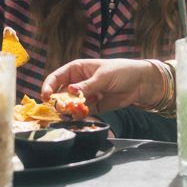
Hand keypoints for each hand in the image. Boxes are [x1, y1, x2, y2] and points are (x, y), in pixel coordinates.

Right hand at [41, 58, 162, 111]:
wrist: (140, 83)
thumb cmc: (121, 72)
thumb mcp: (103, 77)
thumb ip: (87, 86)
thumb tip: (71, 91)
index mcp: (77, 69)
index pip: (56, 78)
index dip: (48, 87)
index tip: (46, 97)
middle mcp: (78, 82)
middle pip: (61, 93)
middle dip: (58, 102)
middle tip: (58, 110)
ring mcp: (85, 95)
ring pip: (70, 105)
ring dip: (68, 111)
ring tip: (70, 115)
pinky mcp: (93, 106)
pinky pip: (82, 113)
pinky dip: (79, 116)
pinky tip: (80, 117)